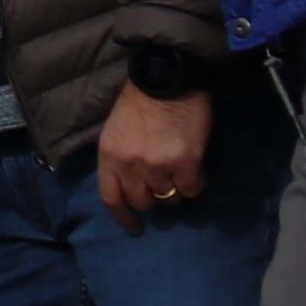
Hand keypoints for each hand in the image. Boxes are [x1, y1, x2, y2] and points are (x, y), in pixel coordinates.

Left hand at [95, 83, 216, 233]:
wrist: (166, 78)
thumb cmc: (139, 102)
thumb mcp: (116, 131)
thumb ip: (120, 159)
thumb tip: (131, 185)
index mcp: (109, 156)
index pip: (111, 198)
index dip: (123, 216)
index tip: (133, 226)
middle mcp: (130, 165)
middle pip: (143, 202)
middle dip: (153, 197)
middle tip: (163, 183)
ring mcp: (158, 166)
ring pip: (169, 198)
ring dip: (176, 189)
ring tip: (180, 171)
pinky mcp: (186, 164)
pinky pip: (192, 190)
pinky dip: (196, 184)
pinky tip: (196, 169)